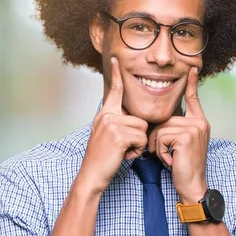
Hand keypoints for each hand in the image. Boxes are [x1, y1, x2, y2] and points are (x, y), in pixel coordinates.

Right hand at [77, 57, 148, 194]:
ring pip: (143, 128)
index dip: (116, 75)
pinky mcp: (118, 134)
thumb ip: (119, 123)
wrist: (92, 176)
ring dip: (138, 144)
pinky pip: (141, 138)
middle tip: (122, 148)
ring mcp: (111, 124)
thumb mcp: (108, 136)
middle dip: (138, 136)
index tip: (116, 59)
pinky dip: (137, 151)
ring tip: (123, 151)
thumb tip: (135, 120)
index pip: (114, 91)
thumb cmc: (104, 159)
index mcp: (104, 114)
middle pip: (140, 118)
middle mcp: (106, 115)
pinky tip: (124, 155)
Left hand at [148, 67, 209, 203]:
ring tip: (169, 158)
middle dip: (158, 137)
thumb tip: (158, 122)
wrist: (192, 185)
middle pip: (166, 119)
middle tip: (166, 154)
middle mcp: (199, 122)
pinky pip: (161, 137)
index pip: (193, 98)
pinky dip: (160, 151)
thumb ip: (175, 129)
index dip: (191, 83)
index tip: (192, 68)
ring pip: (161, 128)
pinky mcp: (186, 136)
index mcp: (199, 121)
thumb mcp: (180, 144)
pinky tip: (171, 160)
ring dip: (158, 146)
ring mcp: (194, 128)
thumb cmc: (183, 166)